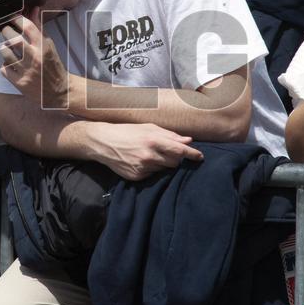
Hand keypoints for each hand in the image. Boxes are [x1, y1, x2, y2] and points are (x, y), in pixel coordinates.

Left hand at [0, 8, 68, 106]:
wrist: (59, 91)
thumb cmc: (53, 65)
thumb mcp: (49, 45)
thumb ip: (38, 28)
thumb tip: (32, 9)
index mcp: (43, 46)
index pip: (27, 26)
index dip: (17, 18)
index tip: (12, 17)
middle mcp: (34, 57)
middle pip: (13, 38)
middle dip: (6, 31)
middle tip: (6, 31)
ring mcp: (26, 71)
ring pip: (5, 52)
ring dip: (4, 48)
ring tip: (8, 48)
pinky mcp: (19, 83)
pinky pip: (4, 68)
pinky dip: (5, 64)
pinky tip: (11, 64)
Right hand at [87, 122, 203, 180]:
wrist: (103, 142)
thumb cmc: (127, 132)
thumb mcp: (148, 128)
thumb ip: (169, 135)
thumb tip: (188, 140)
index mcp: (153, 140)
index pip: (179, 150)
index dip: (192, 154)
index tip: (200, 157)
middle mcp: (149, 156)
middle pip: (174, 162)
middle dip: (175, 157)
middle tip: (167, 151)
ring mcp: (142, 168)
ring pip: (164, 169)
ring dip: (163, 163)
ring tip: (150, 154)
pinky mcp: (137, 177)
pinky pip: (153, 175)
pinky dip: (152, 169)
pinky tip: (141, 161)